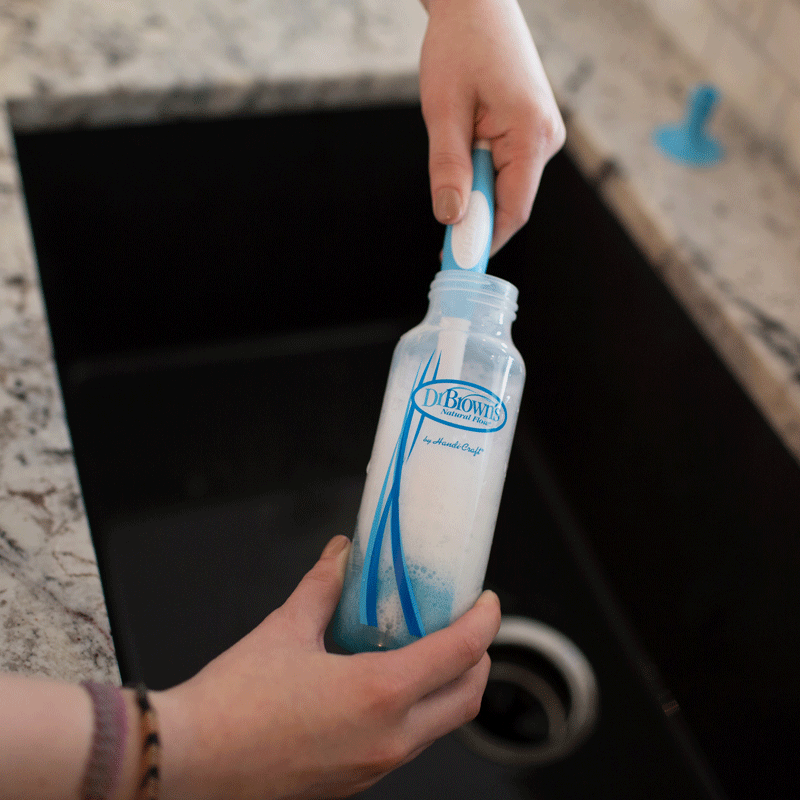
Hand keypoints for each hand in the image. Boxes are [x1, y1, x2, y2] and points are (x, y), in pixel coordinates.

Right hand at [154, 535, 500, 799]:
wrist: (188, 763)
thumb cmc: (232, 704)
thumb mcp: (285, 629)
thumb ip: (324, 586)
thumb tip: (342, 555)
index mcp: (379, 695)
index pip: (460, 653)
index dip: (484, 622)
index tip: (486, 602)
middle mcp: (389, 738)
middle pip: (467, 697)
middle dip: (476, 657)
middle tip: (461, 624)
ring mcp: (375, 767)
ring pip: (440, 725)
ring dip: (446, 685)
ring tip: (424, 649)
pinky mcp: (355, 781)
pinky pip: (408, 744)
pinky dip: (416, 710)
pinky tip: (385, 684)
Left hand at [419, 0, 564, 254]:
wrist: (477, 2)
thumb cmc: (461, 44)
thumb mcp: (444, 110)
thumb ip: (448, 167)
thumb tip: (451, 217)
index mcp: (532, 133)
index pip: (513, 210)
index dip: (483, 240)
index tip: (455, 262)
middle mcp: (546, 138)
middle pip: (510, 202)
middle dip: (475, 214)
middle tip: (442, 215)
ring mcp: (542, 134)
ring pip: (506, 186)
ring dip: (475, 186)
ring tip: (453, 142)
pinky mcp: (530, 130)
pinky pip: (506, 168)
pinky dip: (481, 171)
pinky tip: (465, 142)